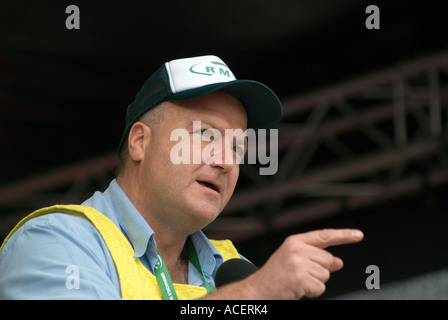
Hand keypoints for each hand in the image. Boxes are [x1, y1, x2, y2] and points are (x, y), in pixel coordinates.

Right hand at [244, 229, 363, 298]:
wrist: (258, 290)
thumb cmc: (275, 276)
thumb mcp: (294, 260)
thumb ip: (316, 258)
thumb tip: (338, 262)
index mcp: (295, 241)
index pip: (324, 236)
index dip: (343, 235)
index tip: (358, 235)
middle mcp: (297, 249)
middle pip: (328, 260)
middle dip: (319, 271)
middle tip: (301, 275)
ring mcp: (298, 263)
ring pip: (325, 275)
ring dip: (315, 283)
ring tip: (297, 281)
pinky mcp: (300, 278)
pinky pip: (320, 288)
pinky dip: (312, 292)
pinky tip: (298, 288)